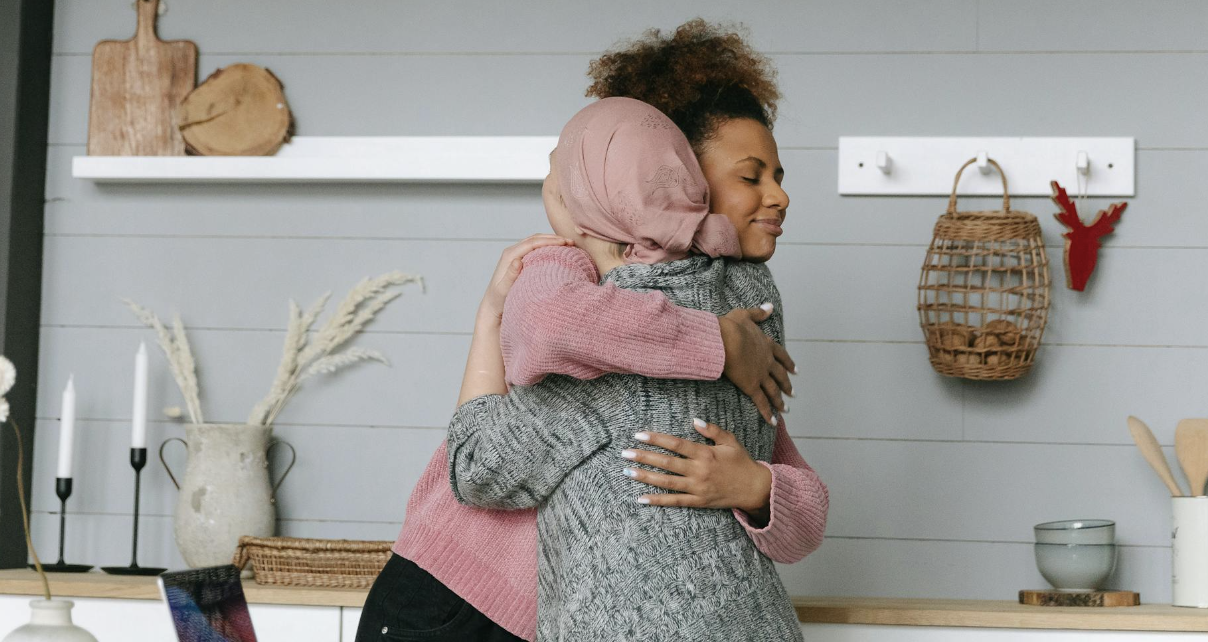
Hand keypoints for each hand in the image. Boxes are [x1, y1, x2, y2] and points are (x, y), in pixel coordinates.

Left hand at [479, 234, 573, 321]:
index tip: (565, 243)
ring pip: (536, 242)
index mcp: (509, 256)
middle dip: (553, 238)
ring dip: (551, 241)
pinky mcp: (520, 261)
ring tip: (568, 245)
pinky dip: (548, 247)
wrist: (493, 306)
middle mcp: (512, 253)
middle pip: (535, 239)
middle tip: (571, 242)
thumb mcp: (503, 291)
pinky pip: (535, 249)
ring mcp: (516, 256)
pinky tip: (559, 252)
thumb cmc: (498, 301)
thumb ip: (510, 276)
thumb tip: (518, 261)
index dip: (549, 241)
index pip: (532, 243)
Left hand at [622, 419, 771, 518]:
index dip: (656, 439)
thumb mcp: (730, 441)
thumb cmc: (741, 462)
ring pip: (666, 482)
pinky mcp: (698, 501)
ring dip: (645, 477)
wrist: (755, 488)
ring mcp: (697, 488)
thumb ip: (712, 430)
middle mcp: (699, 471)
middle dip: (644, 457)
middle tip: (625, 453)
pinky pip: (675, 501)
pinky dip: (657, 500)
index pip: (675, 444)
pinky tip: (641, 498)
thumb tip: (694, 420)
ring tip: (627, 472)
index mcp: (705, 453)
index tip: (639, 435)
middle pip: (666, 463)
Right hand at [718, 304, 795, 423]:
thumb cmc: (731, 326)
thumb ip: (758, 313)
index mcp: (765, 345)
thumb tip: (770, 306)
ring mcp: (760, 375)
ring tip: (786, 409)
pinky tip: (774, 421)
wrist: (726, 339)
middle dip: (786, 384)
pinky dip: (768, 412)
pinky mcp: (751, 386)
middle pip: (780, 375)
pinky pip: (761, 402)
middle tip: (793, 393)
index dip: (788, 363)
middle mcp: (767, 361)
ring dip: (780, 401)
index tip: (795, 370)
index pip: (781, 355)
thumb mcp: (745, 315)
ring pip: (773, 390)